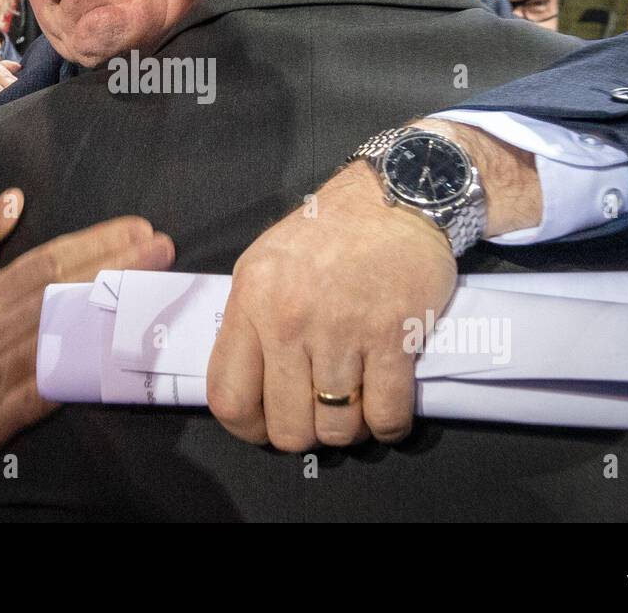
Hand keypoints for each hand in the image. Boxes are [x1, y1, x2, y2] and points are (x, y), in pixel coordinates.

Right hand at [0, 190, 174, 500]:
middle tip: (163, 248)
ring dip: (114, 314)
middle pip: (66, 293)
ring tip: (156, 293)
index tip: (138, 228)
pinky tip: (125, 355)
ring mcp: (3, 371)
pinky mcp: (9, 412)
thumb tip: (14, 198)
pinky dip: (88, 371)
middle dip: (117, 270)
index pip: (49, 262)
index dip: (95, 244)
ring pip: (67, 337)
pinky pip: (57, 388)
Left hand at [208, 119, 541, 451]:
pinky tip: (386, 411)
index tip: (265, 426)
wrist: (397, 195)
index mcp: (252, 301)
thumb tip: (249, 383)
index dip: (247, 429)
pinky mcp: (394, 337)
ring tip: (354, 406)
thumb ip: (251, 321)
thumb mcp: (266, 264)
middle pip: (287, 427)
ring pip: (338, 429)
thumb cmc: (331, 230)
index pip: (229, 397)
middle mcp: (290, 320)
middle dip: (304, 433)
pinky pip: (386, 415)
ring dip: (348, 429)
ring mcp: (343, 331)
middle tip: (318, 414)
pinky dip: (388, 426)